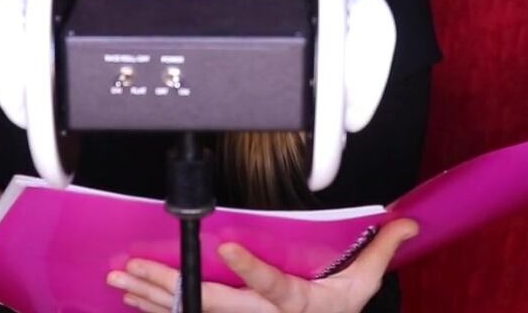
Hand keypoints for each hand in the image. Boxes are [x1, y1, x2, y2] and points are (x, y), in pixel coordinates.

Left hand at [106, 218, 418, 312]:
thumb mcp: (361, 289)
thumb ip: (380, 252)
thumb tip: (407, 223)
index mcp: (294, 304)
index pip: (271, 286)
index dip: (251, 270)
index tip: (230, 250)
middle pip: (210, 303)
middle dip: (168, 287)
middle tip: (134, 269)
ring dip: (150, 298)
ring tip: (119, 281)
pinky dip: (156, 309)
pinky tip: (132, 298)